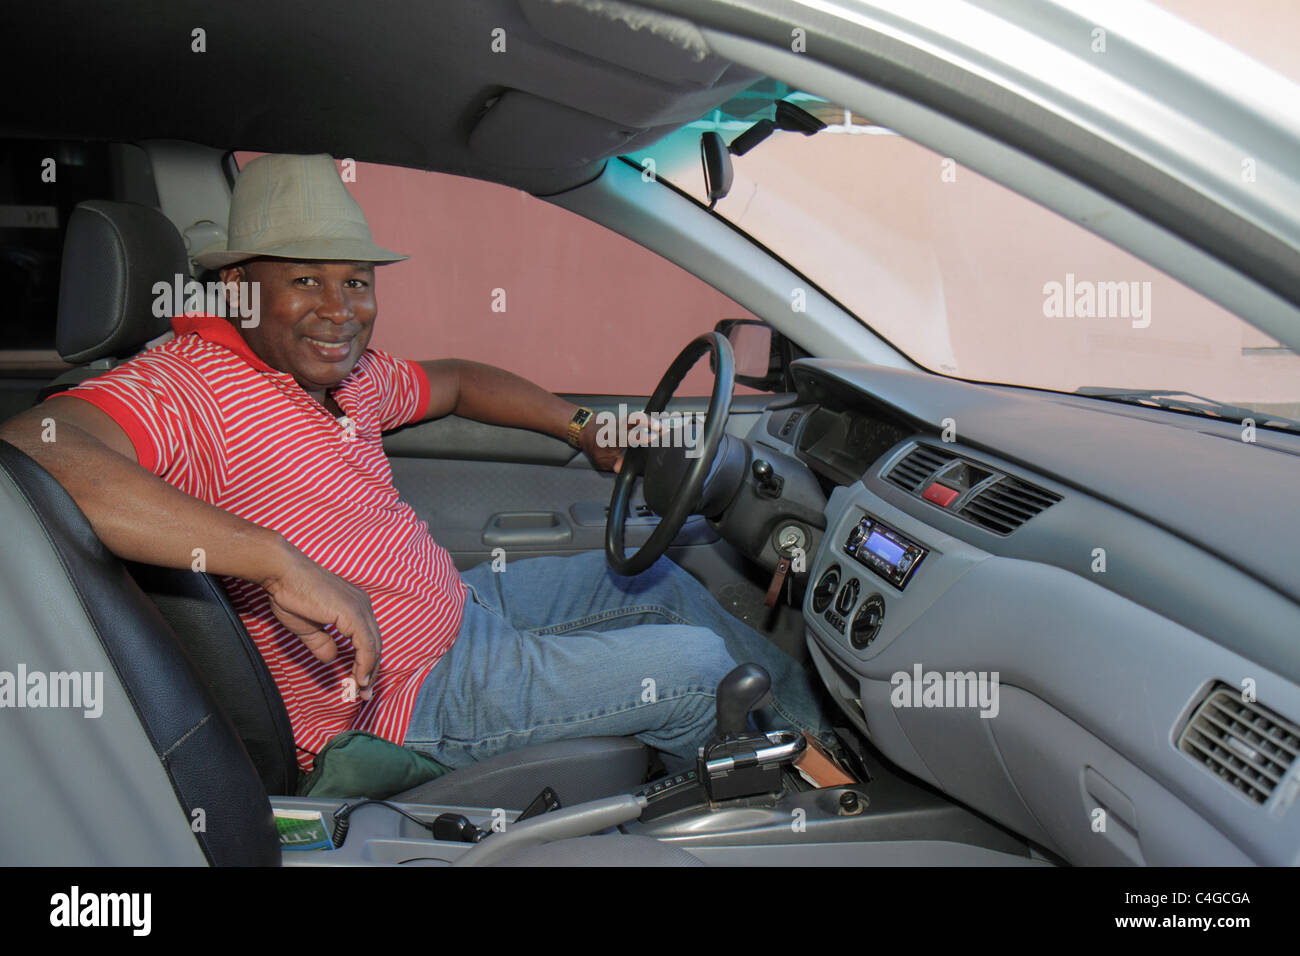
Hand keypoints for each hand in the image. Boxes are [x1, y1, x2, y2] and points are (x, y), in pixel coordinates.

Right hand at [260, 541, 382, 700]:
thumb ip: (323, 644)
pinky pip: (365, 644)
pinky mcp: (352, 613)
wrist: (282, 573)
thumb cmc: (291, 594)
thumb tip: (332, 660)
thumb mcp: (309, 628)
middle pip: (375, 644)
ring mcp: (360, 607)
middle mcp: (363, 605)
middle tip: (365, 693)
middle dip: (371, 671)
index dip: (366, 663)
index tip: (360, 683)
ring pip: (373, 646)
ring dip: (369, 671)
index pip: (368, 639)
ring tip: (362, 691)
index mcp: (355, 606)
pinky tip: (359, 678)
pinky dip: (364, 664)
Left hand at [579, 410, 659, 472]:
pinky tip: (658, 423)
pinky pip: (637, 418)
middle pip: (633, 419)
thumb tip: (622, 468)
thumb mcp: (601, 460)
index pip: (627, 436)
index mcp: (612, 438)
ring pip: (636, 416)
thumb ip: (613, 464)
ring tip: (663, 425)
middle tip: (662, 427)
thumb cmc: (595, 446)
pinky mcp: (625, 419)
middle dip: (648, 422)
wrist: (586, 430)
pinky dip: (648, 420)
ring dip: (650, 420)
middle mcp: (617, 427)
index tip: (652, 438)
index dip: (640, 437)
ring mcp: (621, 421)